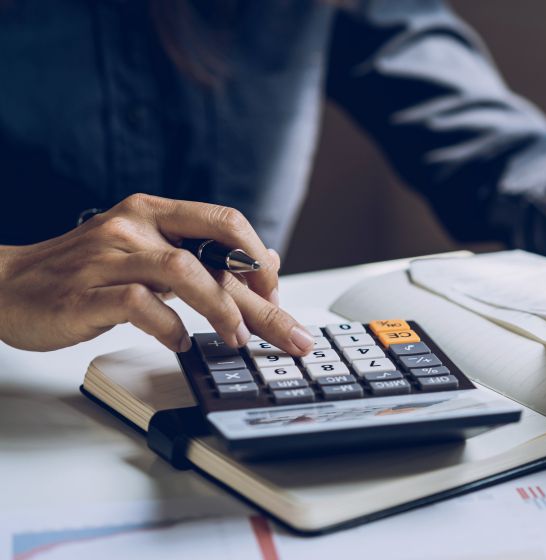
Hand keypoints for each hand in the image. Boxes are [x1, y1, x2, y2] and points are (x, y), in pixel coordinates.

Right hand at [0, 194, 314, 354]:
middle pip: (217, 255)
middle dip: (262, 299)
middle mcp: (134, 226)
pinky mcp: (85, 292)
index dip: (260, 259)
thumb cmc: (81, 273)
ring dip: (220, 309)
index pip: (225, 222)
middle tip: (291, 335)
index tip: (277, 293)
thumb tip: (265, 260)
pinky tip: (178, 343)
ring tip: (236, 339)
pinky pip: (140, 305)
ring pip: (184, 272)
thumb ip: (202, 254)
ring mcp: (109, 257)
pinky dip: (168, 327)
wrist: (3, 285)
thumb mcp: (146, 252)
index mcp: (153, 212)